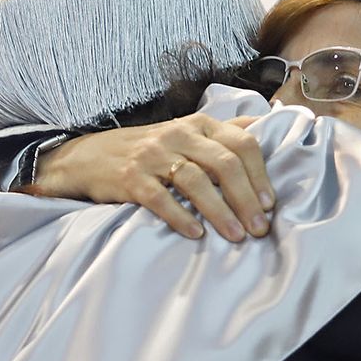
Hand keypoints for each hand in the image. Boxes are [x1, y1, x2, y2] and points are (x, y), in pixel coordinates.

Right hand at [35, 113, 273, 242]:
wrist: (90, 157)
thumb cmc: (149, 149)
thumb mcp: (187, 132)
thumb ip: (225, 131)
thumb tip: (268, 124)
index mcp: (199, 124)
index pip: (241, 142)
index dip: (260, 175)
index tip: (270, 205)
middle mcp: (178, 134)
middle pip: (223, 163)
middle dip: (246, 198)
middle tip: (259, 228)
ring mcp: (153, 155)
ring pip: (195, 181)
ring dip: (220, 211)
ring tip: (236, 236)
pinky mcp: (131, 178)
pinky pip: (160, 198)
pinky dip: (180, 217)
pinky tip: (196, 234)